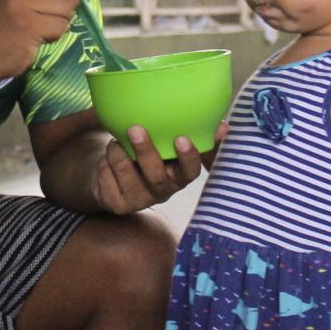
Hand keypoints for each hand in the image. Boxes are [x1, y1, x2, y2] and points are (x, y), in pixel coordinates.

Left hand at [90, 121, 225, 213]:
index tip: (182, 138)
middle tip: (136, 128)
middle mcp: (162, 192)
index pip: (189, 172)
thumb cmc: (145, 155)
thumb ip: (188, 134)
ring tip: (116, 139)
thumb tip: (224, 126)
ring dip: (119, 152)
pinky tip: (110, 157)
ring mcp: (139, 200)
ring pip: (128, 172)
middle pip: (156, 175)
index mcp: (178, 177)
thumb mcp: (164, 145)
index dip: (188, 158)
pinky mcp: (118, 204)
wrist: (113, 177)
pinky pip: (108, 177)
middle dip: (146, 152)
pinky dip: (106, 161)